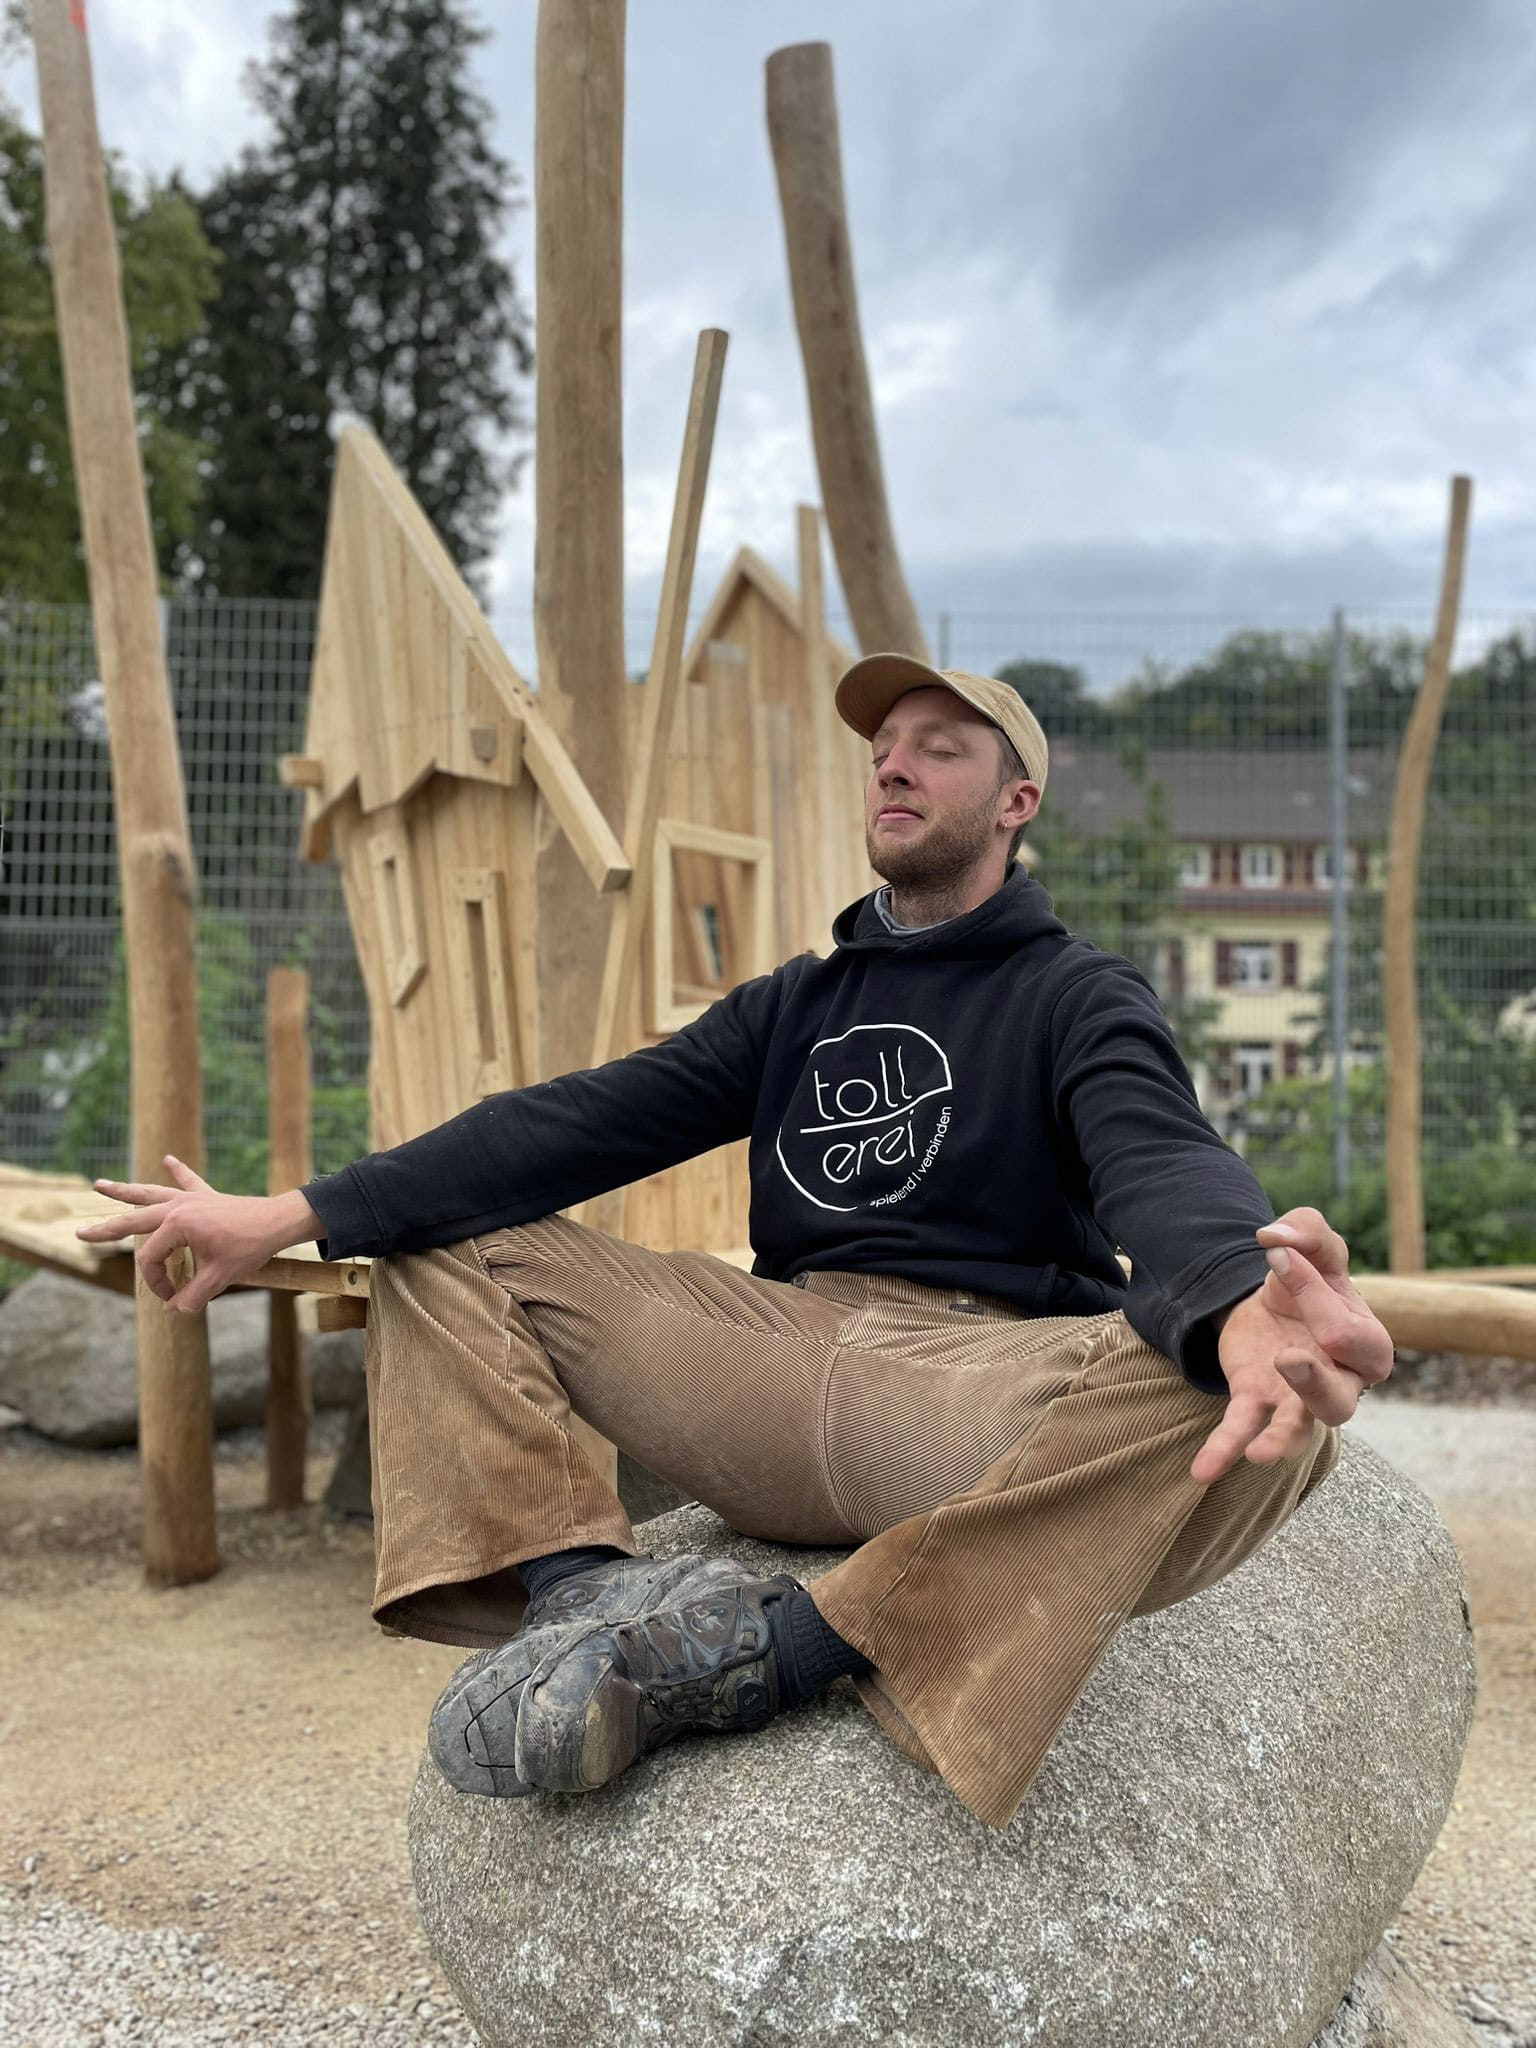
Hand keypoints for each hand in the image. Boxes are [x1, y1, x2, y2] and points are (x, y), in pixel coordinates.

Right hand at [74, 1156, 314, 1312]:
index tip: (173, 1297)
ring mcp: (191, 1199)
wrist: (279, 1221)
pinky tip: (169, 1159)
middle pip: (133, 1219)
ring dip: (126, 1190)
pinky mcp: (206, 1196)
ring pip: (150, 1193)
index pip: (151, 1260)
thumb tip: (174, 1312)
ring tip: (99, 1184)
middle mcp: (178, 1207)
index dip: (157, 1283)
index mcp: (177, 1225)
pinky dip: (179, 1171)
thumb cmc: (250, 1246)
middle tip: (80, 1234)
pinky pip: (188, 1181)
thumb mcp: (220, 1277)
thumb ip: (193, 1296)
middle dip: (106, 1229)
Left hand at [1190, 1205, 1393, 1484]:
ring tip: (1261, 1452)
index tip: (1281, 1260)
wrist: (1276, 1293)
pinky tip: (1202, 1472)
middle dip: (1314, 1382)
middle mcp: (1340, 1380)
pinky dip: (1224, 1450)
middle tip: (1287, 1357)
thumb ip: (1307, 1231)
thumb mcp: (1314, 1244)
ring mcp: (1298, 1397)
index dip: (1313, 1294)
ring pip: (1301, 1430)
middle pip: (1341, 1399)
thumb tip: (1274, 1238)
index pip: (1347, 1333)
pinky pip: (1243, 1431)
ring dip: (1281, 1440)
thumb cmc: (1311, 1274)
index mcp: (1365, 1341)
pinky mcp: (1257, 1398)